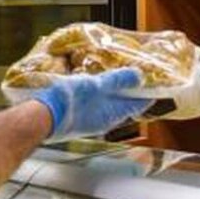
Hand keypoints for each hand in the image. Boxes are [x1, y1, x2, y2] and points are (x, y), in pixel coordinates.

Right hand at [33, 69, 153, 142]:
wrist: (42, 118)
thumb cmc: (69, 102)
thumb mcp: (97, 85)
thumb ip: (118, 80)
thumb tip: (138, 76)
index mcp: (113, 113)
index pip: (138, 105)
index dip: (148, 95)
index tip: (157, 87)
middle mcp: (104, 121)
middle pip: (124, 106)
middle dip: (131, 94)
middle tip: (137, 80)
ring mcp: (90, 122)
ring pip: (109, 107)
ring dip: (115, 95)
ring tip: (116, 82)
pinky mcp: (78, 120)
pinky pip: (95, 107)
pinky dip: (100, 98)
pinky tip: (93, 89)